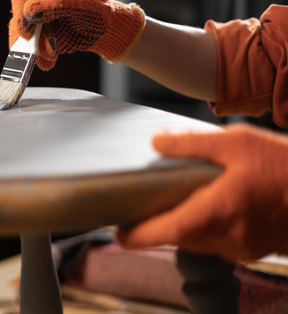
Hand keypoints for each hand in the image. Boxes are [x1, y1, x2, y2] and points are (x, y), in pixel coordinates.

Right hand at [8, 0, 145, 69]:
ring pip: (22, 32)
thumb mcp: (79, 2)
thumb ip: (54, 3)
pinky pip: (29, 44)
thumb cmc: (97, 10)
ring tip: (51, 56)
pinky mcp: (38, 30)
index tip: (28, 30)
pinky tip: (49, 61)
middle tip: (37, 49)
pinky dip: (38, 55)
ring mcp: (36, 12)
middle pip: (19, 13)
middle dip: (29, 35)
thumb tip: (29, 11)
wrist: (106, 31)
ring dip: (35, 48)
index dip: (21, 10)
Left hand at [117, 123, 287, 261]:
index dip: (131, 234)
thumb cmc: (285, 166)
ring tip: (183, 194)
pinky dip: (209, 226)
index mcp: (212, 215)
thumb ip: (191, 144)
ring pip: (196, 242)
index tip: (118, 225)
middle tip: (148, 199)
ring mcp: (240, 248)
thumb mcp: (236, 142)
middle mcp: (223, 239)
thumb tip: (156, 141)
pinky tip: (214, 201)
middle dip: (158, 223)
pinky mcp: (254, 249)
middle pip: (174, 239)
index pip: (157, 236)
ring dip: (185, 223)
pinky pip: (219, 241)